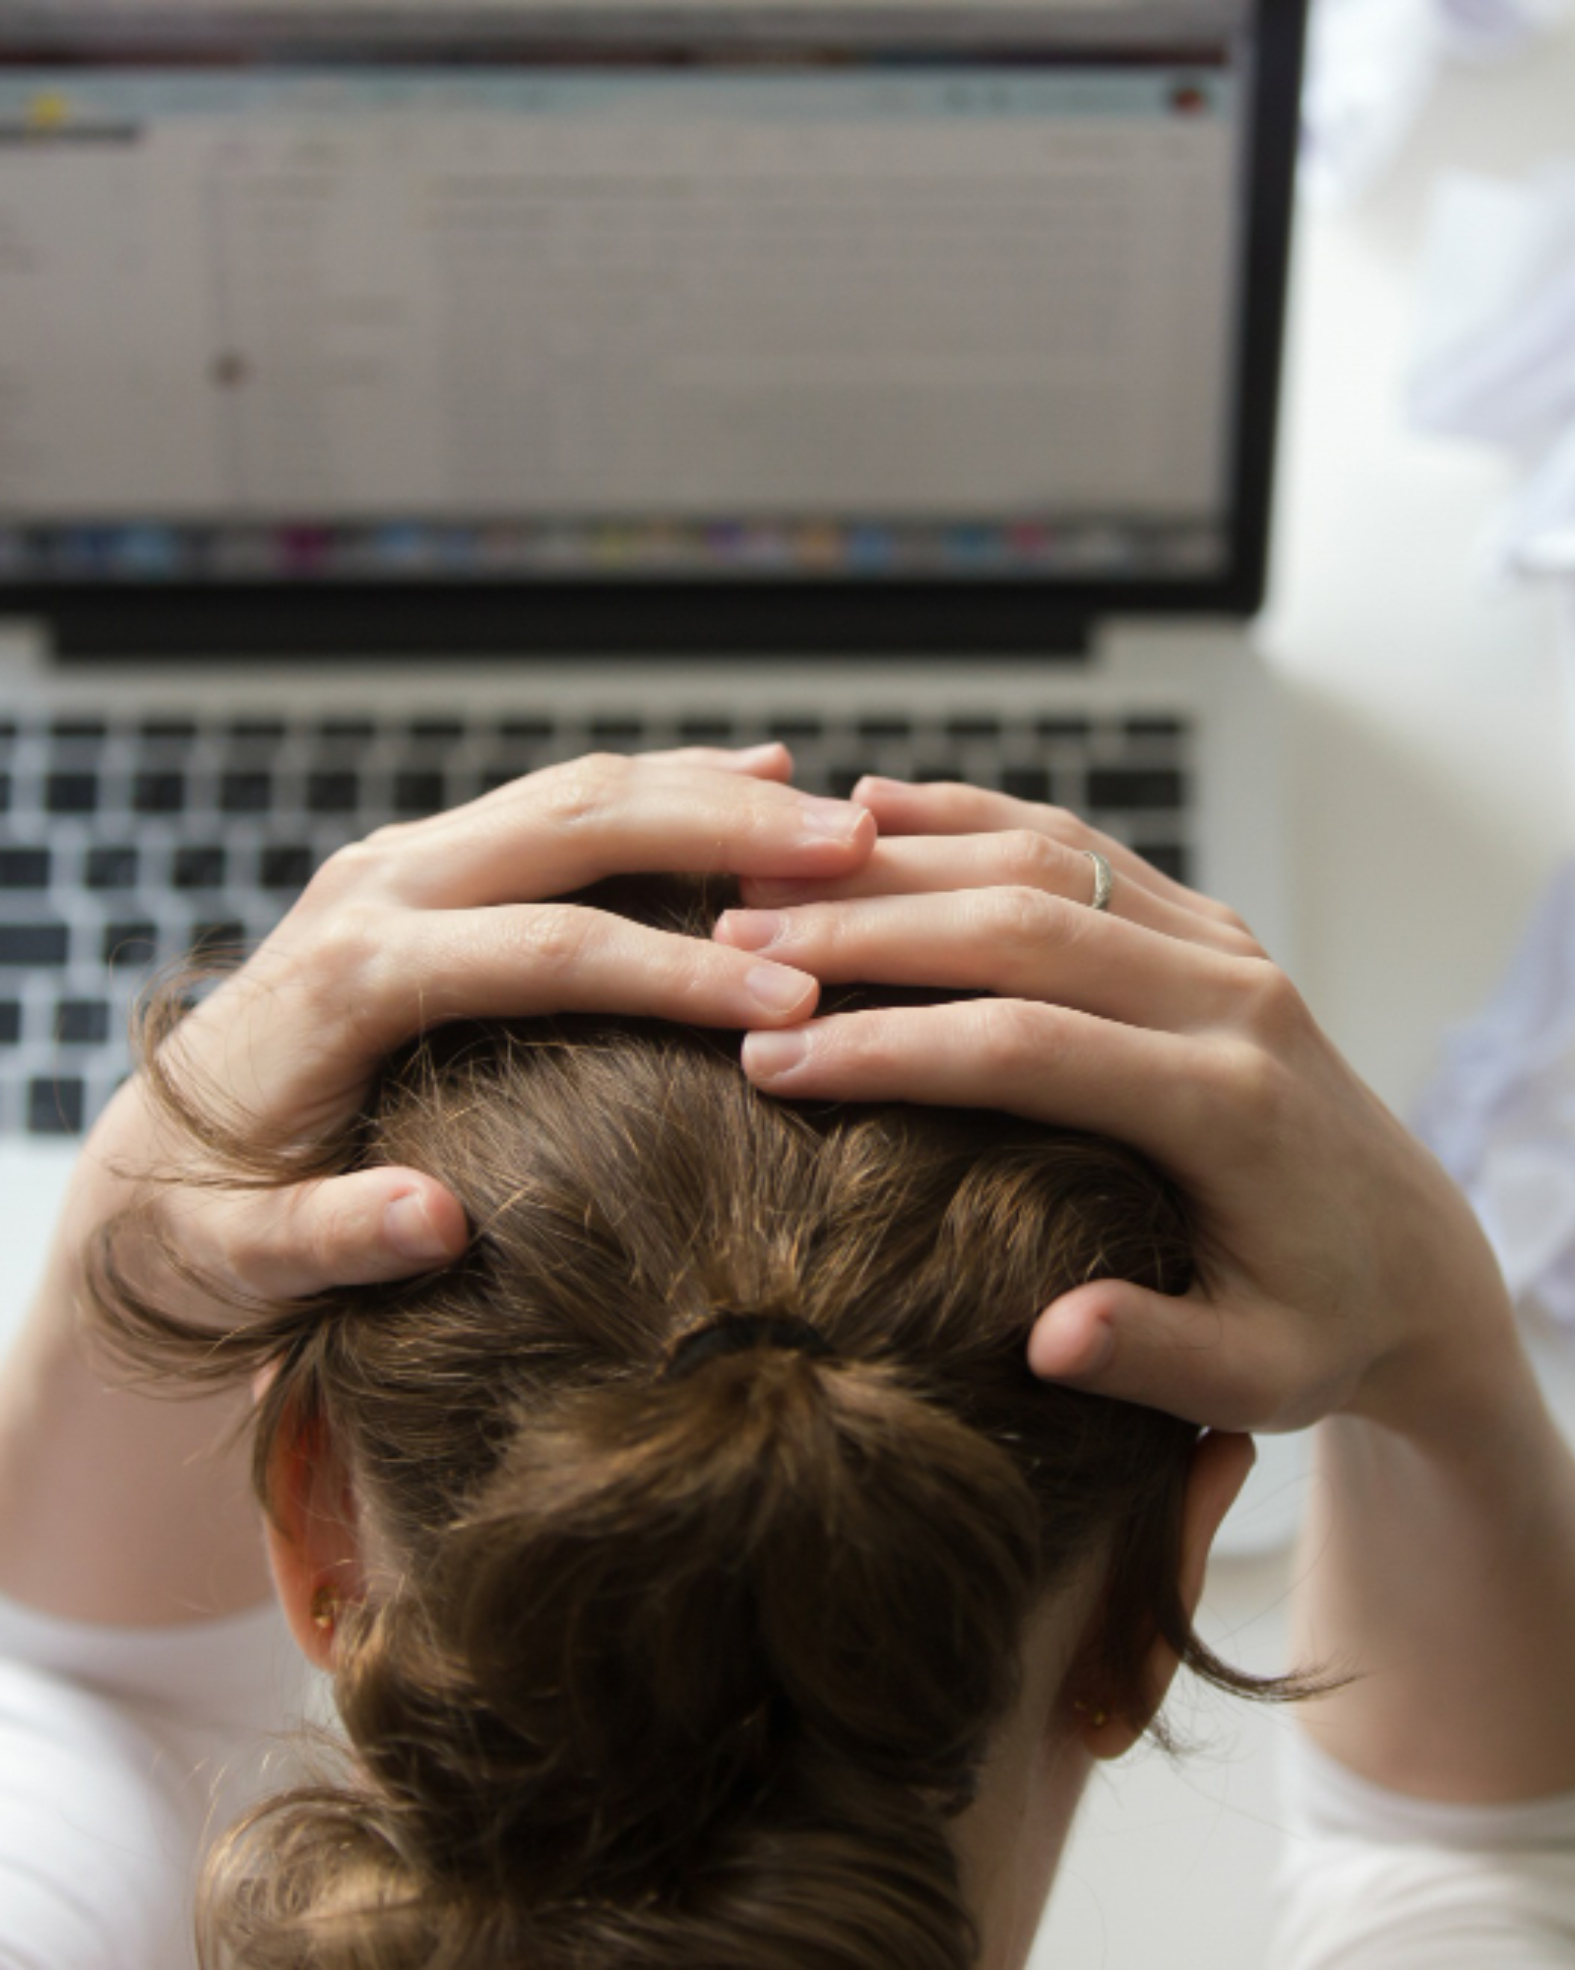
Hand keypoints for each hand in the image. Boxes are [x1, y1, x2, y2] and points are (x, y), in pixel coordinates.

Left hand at [66, 747, 877, 1311]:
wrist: (152, 1163)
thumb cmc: (208, 1224)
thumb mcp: (237, 1260)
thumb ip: (321, 1241)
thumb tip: (434, 1221)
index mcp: (348, 977)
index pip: (545, 951)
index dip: (676, 971)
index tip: (795, 1001)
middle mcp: (378, 888)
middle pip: (576, 825)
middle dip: (724, 833)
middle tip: (852, 852)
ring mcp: (405, 862)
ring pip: (581, 792)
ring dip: (713, 794)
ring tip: (839, 820)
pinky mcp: (431, 863)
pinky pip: (566, 803)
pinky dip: (668, 786)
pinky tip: (759, 774)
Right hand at [715, 778, 1519, 1437]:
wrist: (1416, 1255)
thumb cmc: (1324, 1327)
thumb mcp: (1261, 1378)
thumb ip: (1159, 1357)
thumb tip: (1050, 1342)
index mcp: (1231, 1104)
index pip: (1029, 1047)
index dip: (890, 1046)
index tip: (769, 1061)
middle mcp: (1232, 996)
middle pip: (1022, 925)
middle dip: (865, 932)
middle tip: (729, 944)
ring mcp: (1224, 946)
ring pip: (1044, 858)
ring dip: (900, 860)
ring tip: (766, 877)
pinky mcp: (1209, 926)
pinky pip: (1079, 844)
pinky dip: (974, 817)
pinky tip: (875, 809)